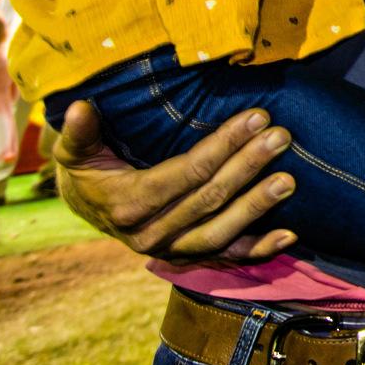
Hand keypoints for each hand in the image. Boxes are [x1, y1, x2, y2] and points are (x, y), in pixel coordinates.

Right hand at [53, 100, 299, 261]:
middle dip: (248, 167)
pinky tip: (289, 236)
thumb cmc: (87, 169)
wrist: (88, 207)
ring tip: (289, 181)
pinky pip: (226, 257)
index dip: (221, 147)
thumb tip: (78, 107)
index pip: (185, 174)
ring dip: (257, 207)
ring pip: (220, 232)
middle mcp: (150, 234)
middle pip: (208, 199)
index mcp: (126, 205)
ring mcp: (171, 250)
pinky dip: (258, 249)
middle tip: (280, 138)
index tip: (255, 118)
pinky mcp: (187, 256)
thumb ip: (79, 132)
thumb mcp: (75, 151)